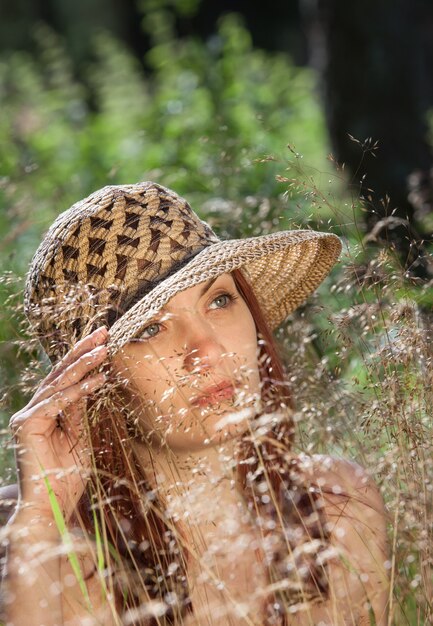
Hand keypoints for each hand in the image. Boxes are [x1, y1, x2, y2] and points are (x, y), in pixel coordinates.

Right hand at [9, 326, 108, 522]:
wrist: (52, 507)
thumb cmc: (67, 477)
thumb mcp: (79, 436)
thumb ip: (79, 410)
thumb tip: (92, 381)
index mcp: (46, 412)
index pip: (66, 378)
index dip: (84, 358)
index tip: (104, 341)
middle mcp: (33, 410)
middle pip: (60, 374)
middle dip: (83, 351)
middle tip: (104, 332)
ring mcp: (27, 416)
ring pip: (59, 383)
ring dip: (83, 364)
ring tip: (103, 349)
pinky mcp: (27, 425)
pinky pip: (57, 402)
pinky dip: (78, 390)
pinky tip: (97, 379)